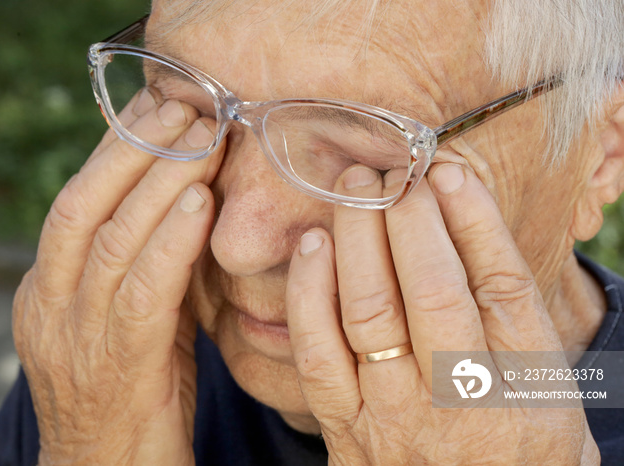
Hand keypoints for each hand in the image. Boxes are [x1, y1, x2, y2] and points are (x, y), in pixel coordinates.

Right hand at [13, 88, 223, 464]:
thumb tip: (184, 204)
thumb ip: (143, 266)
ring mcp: (76, 335)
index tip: (156, 107)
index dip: (117, 149)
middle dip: (134, 149)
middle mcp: (51, 304)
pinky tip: (199, 204)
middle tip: (183, 106)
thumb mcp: (124, 318)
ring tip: (199, 137)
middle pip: (83, 205)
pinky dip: (170, 242)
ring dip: (158, 181)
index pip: (76, 200)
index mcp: (47, 289)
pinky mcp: (118, 365)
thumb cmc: (128, 392)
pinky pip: (143, 291)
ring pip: (110, 238)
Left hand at [286, 163, 599, 464]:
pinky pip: (317, 351)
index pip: (500, 283)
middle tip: (393, 171)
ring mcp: (394, 413)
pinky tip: (312, 245)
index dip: (473, 219)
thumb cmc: (517, 453)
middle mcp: (459, 399)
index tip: (447, 173)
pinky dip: (309, 291)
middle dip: (408, 216)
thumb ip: (519, 320)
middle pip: (432, 287)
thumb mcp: (548, 394)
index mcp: (524, 388)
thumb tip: (474, 222)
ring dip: (357, 237)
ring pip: (370, 309)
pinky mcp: (343, 425)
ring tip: (353, 187)